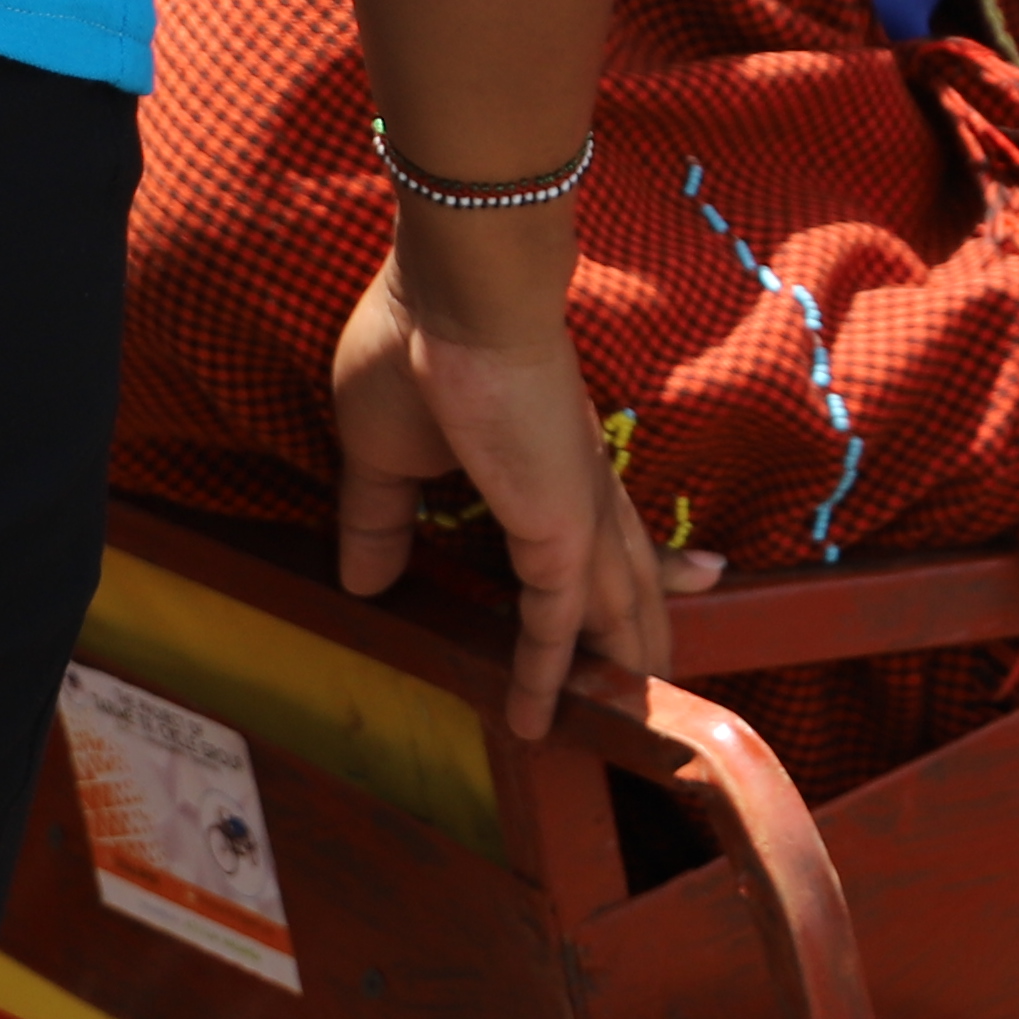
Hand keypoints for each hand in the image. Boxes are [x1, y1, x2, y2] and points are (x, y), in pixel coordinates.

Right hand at [328, 240, 691, 742]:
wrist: (458, 294)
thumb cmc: (413, 343)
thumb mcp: (380, 449)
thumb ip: (381, 517)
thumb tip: (362, 582)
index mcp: (541, 457)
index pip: (586, 528)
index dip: (604, 567)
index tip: (620, 606)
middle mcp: (573, 487)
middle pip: (622, 573)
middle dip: (639, 627)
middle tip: (655, 680)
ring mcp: (573, 513)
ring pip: (611, 608)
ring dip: (617, 665)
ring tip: (633, 717)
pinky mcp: (558, 533)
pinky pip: (554, 625)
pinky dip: (544, 676)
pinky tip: (530, 724)